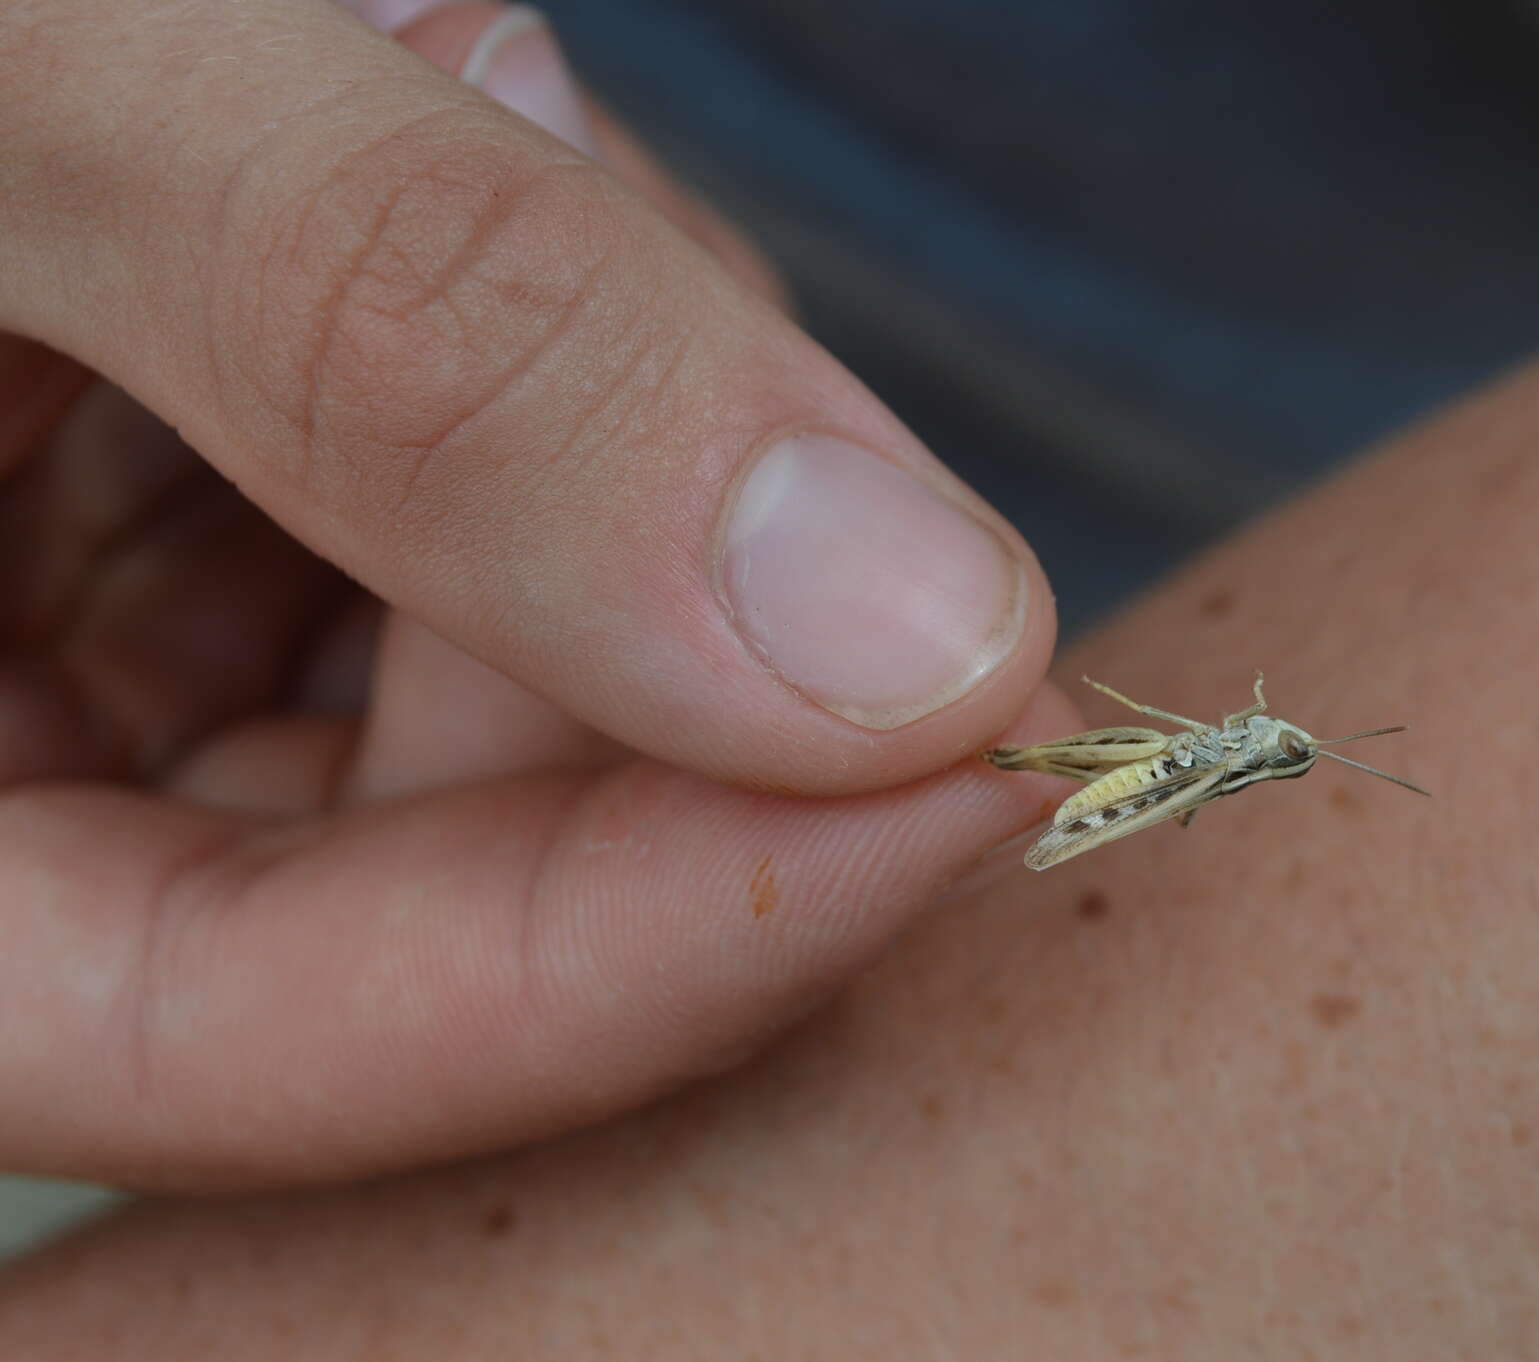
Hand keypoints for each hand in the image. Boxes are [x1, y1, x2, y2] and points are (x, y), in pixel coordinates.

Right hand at [0, 0, 1068, 1188]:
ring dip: (597, 444)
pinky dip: (539, 365)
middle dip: (645, 624)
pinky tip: (480, 165)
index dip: (658, 939)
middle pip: (414, 863)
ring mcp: (73, 637)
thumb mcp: (24, 76)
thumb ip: (416, 339)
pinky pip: (445, 522)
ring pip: (473, 687)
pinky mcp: (172, 490)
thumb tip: (901, 640)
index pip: (265, 1033)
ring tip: (478, 131)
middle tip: (683, 307)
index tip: (992, 755)